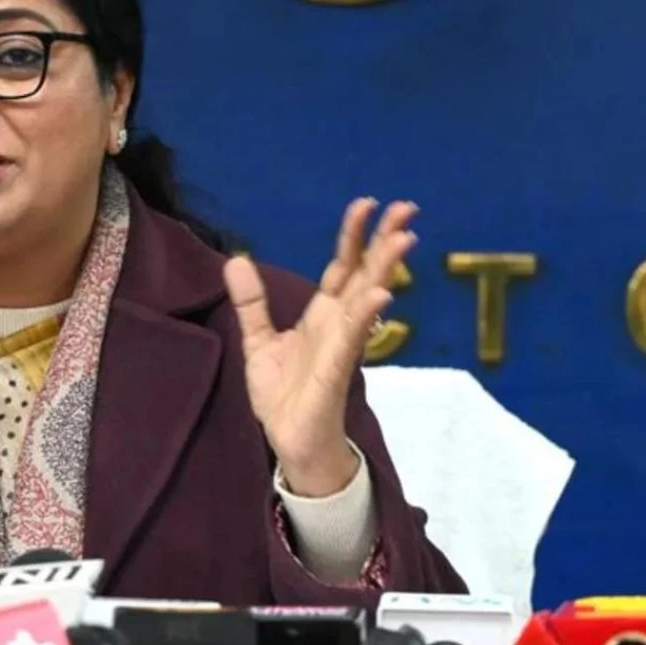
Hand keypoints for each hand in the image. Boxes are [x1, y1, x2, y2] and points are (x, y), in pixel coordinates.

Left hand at [224, 198, 416, 496]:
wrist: (288, 441)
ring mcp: (341, 345)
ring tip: (404, 238)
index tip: (367, 203)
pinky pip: (353, 338)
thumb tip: (237, 259)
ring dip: (385, 268)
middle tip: (408, 208)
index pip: (343, 266)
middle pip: (366, 273)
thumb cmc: (282, 394)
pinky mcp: (336, 370)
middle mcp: (339, 324)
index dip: (353, 236)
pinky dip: (366, 314)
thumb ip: (252, 302)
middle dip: (385, 240)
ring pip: (367, 298)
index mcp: (322, 315)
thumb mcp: (259, 341)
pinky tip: (382, 293)